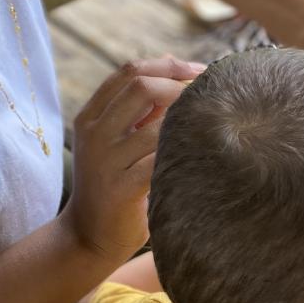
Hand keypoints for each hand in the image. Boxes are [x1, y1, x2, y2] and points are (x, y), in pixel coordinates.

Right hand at [62, 56, 198, 259]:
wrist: (89, 237)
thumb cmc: (116, 184)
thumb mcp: (121, 141)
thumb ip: (144, 109)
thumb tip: (179, 66)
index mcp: (91, 115)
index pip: (130, 71)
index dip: (169, 65)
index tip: (202, 72)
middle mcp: (94, 133)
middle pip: (141, 85)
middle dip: (182, 85)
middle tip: (211, 96)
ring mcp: (105, 160)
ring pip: (158, 125)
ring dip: (190, 122)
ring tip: (214, 129)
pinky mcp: (120, 189)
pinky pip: (160, 160)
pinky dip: (185, 153)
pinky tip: (204, 158)